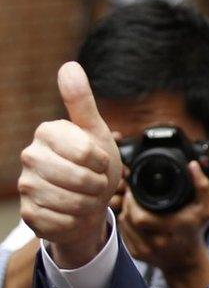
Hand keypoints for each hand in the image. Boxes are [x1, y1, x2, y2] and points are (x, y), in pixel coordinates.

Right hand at [18, 62, 121, 268]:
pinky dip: (76, 220)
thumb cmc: (94, 165)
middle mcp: (31, 157)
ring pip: (71, 202)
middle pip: (78, 179)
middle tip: (96, 183)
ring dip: (89, 204)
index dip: (103, 162)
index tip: (101, 162)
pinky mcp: (29, 214)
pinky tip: (74, 212)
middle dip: (97, 185)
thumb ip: (82, 102)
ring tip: (86, 197)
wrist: (90, 203)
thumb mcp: (96, 132)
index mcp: (48, 133)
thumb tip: (69, 65)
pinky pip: (62, 222)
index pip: (87, 152)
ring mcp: (27, 186)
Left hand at [118, 161, 208, 287]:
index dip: (134, 201)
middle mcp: (158, 243)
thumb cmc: (195, 230)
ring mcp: (145, 250)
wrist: (187, 261)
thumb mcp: (207, 208)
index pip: (141, 217)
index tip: (136, 189)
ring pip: (124, 224)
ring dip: (125, 210)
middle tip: (131, 193)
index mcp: (173, 229)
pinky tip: (133, 215)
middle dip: (128, 203)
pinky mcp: (136, 254)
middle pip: (129, 219)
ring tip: (132, 202)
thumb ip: (203, 186)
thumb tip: (192, 165)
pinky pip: (123, 233)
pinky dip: (126, 221)